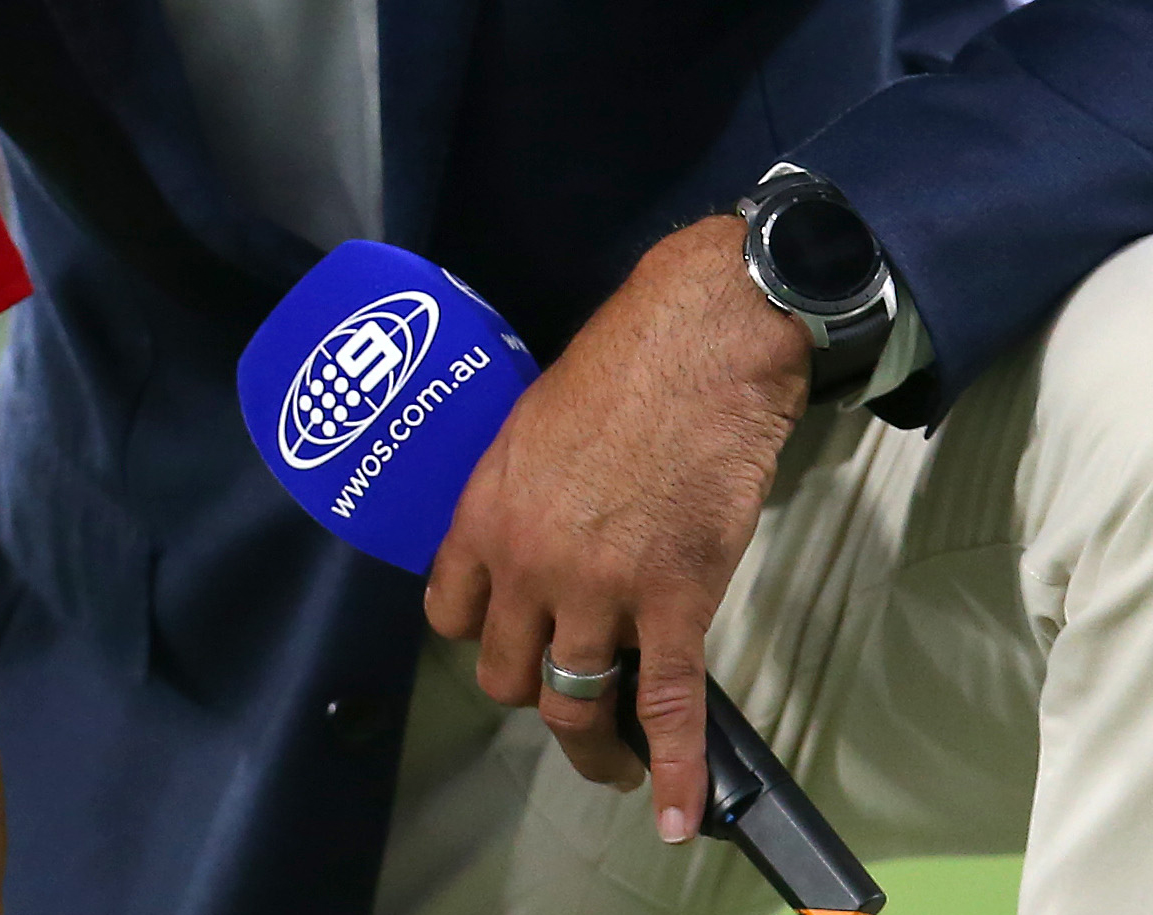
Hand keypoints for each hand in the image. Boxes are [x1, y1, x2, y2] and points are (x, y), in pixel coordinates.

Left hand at [422, 219, 811, 846]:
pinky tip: (678, 812)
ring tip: (610, 764)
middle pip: (509, 673)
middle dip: (536, 688)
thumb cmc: (627, 362)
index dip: (484, 633)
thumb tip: (538, 524)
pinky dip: (674, 768)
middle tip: (571, 686)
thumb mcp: (534, 422)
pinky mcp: (674, 600)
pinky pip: (664, 705)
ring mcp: (599, 589)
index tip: (513, 633)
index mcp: (484, 513)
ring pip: (573, 702)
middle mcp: (527, 563)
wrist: (701, 340)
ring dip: (591, 745)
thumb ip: (525, 490)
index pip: (451, 615)